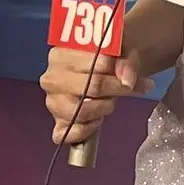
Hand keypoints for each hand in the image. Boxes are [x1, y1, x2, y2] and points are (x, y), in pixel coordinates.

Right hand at [39, 46, 153, 144]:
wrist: (98, 67)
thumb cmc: (108, 57)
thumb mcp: (121, 50)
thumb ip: (127, 62)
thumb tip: (127, 81)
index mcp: (63, 54)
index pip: (98, 64)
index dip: (119, 73)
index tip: (131, 79)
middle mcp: (52, 78)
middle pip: (91, 88)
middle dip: (115, 91)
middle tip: (125, 90)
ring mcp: (52, 102)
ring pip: (81, 112)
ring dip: (103, 109)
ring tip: (109, 101)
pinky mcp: (56, 123)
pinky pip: (67, 134)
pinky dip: (86, 130)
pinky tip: (96, 120)